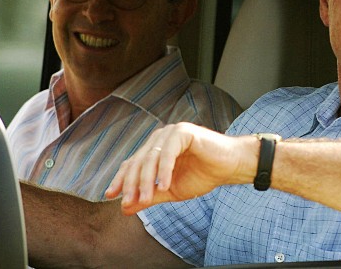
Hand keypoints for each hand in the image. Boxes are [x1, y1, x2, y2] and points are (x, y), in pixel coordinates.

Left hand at [105, 122, 257, 214]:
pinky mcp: (183, 132)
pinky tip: (164, 185)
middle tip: (128, 202)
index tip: (111, 196)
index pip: (132, 163)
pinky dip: (164, 170)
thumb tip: (124, 208)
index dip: (121, 179)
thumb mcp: (171, 191)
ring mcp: (170, 133)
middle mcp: (159, 138)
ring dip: (146, 180)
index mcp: (154, 149)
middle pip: (138, 161)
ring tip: (144, 199)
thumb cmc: (203, 175)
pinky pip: (168, 152)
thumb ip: (149, 196)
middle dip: (131, 183)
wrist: (230, 166)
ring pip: (150, 158)